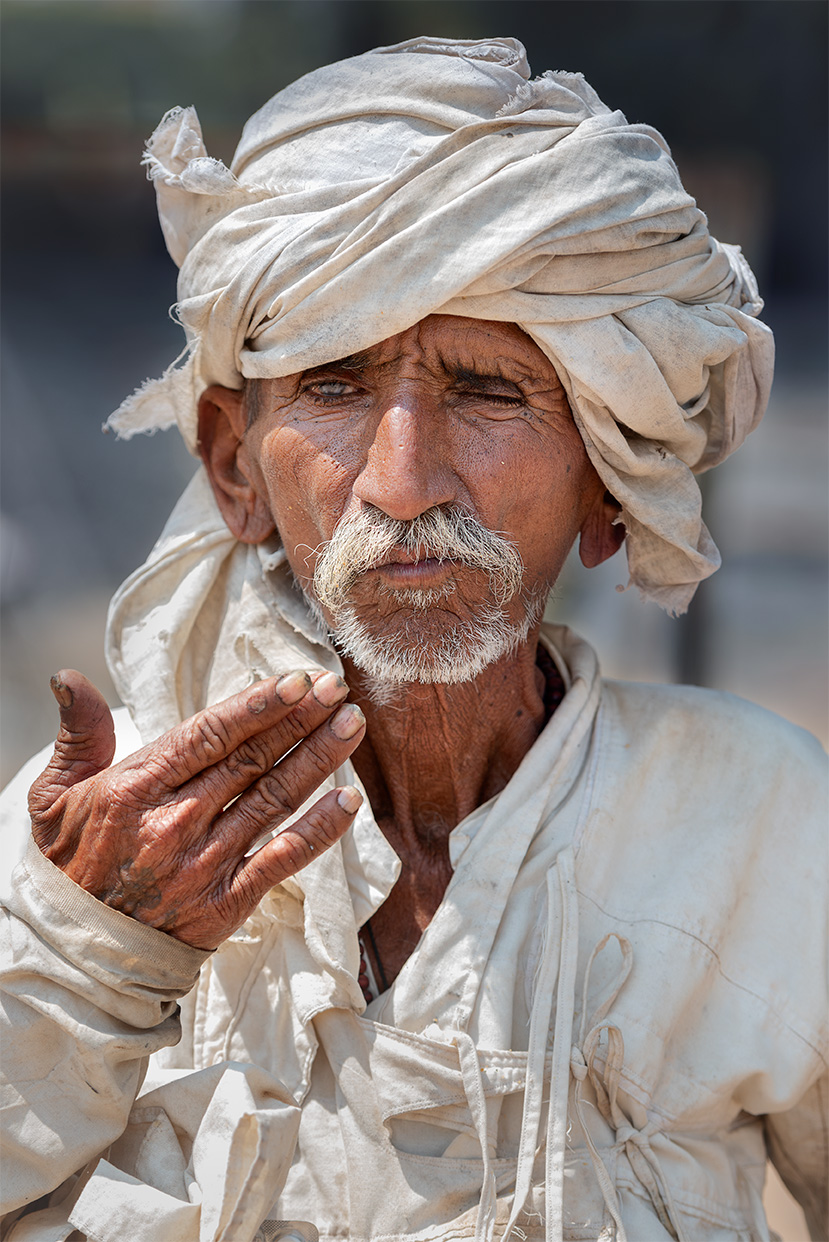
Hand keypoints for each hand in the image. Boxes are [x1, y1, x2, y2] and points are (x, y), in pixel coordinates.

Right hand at [27, 668, 365, 948]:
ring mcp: (205, 863)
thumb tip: (68, 674)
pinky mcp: (227, 901)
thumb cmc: (71, 864)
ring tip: (352, 725)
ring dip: (319, 760)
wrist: (78, 953)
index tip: (297, 681)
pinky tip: (349, 801)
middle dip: (301, 720)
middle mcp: (175, 823)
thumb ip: (78, 735)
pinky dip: (320, 830)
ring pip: (274, 800)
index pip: (208, 735)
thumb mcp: (56, 796)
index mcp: (135, 790)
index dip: (257, 705)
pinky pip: (283, 859)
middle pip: (251, 760)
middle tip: (339, 688)